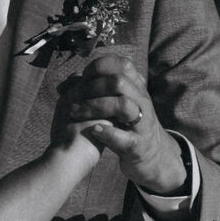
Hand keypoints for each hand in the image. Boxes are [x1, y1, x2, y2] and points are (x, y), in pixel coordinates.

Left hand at [54, 50, 191, 195]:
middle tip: (72, 97)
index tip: (83, 76)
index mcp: (137, 88)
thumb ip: (97, 90)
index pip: (123, 65)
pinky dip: (107, 133)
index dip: (100, 67)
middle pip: (119, 82)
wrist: (151, 156)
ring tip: (75, 113)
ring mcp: (142, 122)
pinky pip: (125, 136)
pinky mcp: (139, 144)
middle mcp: (142, 101)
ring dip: (96, 107)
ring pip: (123, 105)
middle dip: (92, 87)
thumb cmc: (126, 125)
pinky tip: (93, 130)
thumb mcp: (117, 103)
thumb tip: (68, 82)